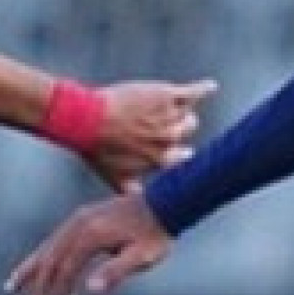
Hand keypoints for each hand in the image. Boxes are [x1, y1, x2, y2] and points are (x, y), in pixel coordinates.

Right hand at [5, 193, 172, 294]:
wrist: (165, 202)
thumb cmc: (156, 234)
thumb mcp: (142, 256)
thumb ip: (116, 271)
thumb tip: (90, 290)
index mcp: (91, 235)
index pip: (67, 269)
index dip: (60, 292)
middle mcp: (78, 224)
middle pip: (51, 259)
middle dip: (40, 287)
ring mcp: (78, 220)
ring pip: (47, 247)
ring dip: (31, 269)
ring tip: (11, 287)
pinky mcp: (82, 218)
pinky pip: (55, 239)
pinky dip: (42, 254)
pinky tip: (37, 265)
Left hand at [81, 78, 216, 190]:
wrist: (83, 118)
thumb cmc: (96, 148)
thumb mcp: (113, 177)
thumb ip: (132, 192)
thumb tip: (140, 207)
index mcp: (162, 160)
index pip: (185, 157)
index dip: (178, 151)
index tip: (174, 149)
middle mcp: (170, 139)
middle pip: (187, 132)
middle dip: (176, 129)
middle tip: (161, 124)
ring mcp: (169, 116)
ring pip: (189, 117)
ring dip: (180, 112)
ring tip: (165, 108)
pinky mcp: (166, 95)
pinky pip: (194, 93)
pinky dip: (204, 89)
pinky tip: (210, 87)